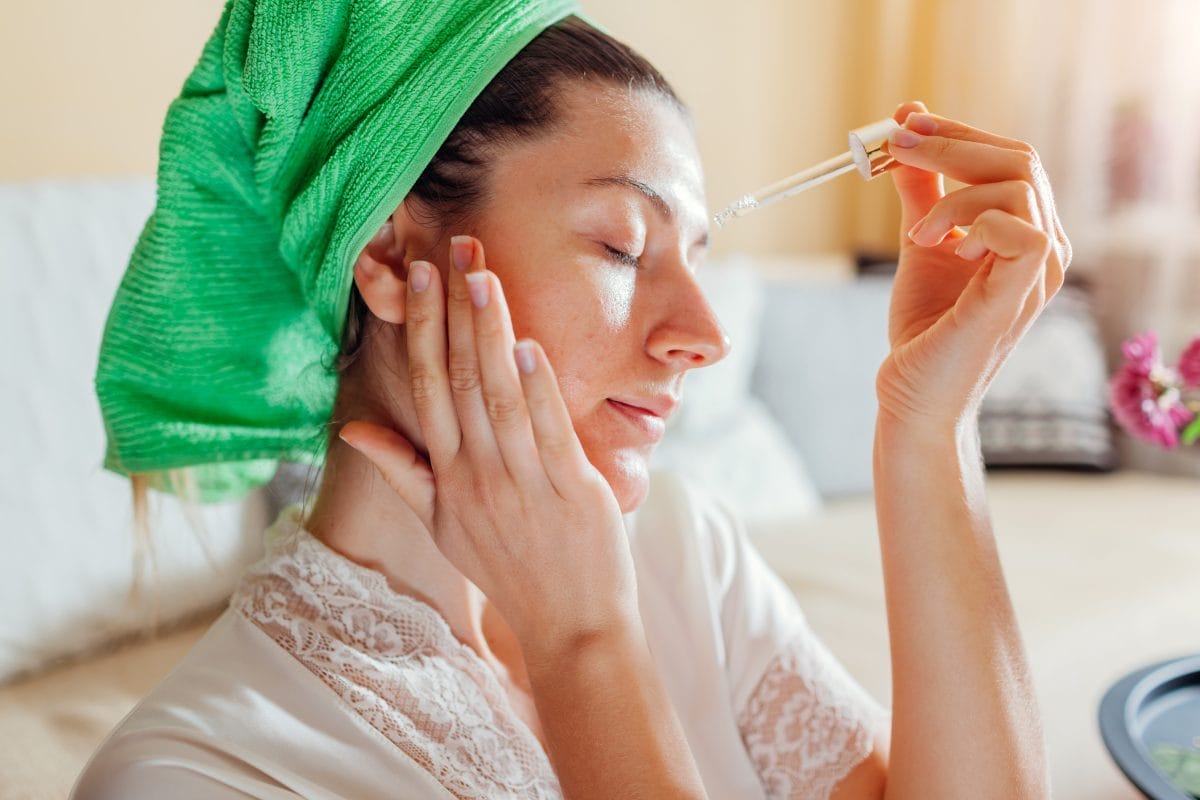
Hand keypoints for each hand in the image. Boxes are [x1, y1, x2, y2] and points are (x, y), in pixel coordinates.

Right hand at [338, 236, 638, 655]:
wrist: (570, 624)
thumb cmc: (508, 567)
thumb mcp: (443, 526)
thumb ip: (404, 472)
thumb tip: (353, 429)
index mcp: (448, 477)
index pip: (426, 390)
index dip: (419, 330)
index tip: (415, 276)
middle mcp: (477, 476)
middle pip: (458, 381)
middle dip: (453, 312)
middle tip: (450, 249)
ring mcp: (523, 484)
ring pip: (499, 398)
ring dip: (490, 334)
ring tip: (483, 277)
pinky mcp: (570, 491)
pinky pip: (549, 432)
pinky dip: (538, 388)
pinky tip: (528, 344)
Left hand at [874, 101, 1071, 430]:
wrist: (914, 394)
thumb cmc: (925, 328)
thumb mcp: (920, 243)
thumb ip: (920, 192)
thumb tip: (904, 134)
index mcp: (1027, 232)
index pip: (1009, 158)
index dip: (958, 132)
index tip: (906, 122)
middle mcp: (1046, 247)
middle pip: (1019, 158)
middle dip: (950, 142)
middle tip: (896, 145)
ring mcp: (1040, 272)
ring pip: (1018, 183)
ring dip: (953, 190)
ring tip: (915, 231)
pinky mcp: (1021, 293)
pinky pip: (1022, 229)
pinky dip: (974, 221)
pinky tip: (945, 246)